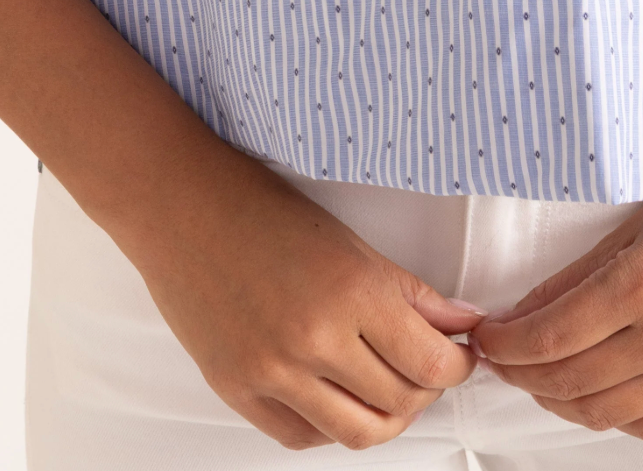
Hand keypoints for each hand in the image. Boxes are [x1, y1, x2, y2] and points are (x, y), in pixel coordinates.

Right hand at [105, 143, 482, 450]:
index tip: (459, 354)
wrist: (180, 206)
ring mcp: (272, 372)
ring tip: (385, 384)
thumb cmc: (261, 209)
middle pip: (401, 402)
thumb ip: (410, 292)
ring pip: (358, 432)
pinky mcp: (238, 390)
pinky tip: (335, 393)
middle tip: (426, 364)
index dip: (458, 365)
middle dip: (427, 389)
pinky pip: (303, 436)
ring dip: (385, 415)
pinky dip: (330, 424)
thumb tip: (461, 325)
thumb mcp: (348, 241)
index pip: (431, 363)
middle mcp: (313, 338)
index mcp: (350, 290)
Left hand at [468, 138, 642, 442]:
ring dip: (560, 399)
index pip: (549, 339)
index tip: (484, 337)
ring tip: (539, 375)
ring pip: (606, 413)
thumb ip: (572, 278)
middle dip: (521, 374)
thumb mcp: (627, 227)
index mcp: (642, 285)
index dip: (504, 346)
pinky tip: (593, 389)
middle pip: (570, 382)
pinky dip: (613, 414)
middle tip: (500, 357)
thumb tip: (519, 317)